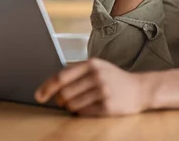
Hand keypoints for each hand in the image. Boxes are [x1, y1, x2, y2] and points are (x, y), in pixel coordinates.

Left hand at [35, 58, 149, 116]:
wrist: (140, 89)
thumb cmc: (114, 78)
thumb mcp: (97, 67)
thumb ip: (76, 71)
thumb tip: (50, 85)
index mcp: (92, 64)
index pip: (61, 76)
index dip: (47, 87)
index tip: (38, 96)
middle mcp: (97, 76)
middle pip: (64, 93)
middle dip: (60, 100)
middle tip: (64, 101)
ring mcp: (103, 91)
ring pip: (72, 105)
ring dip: (71, 107)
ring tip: (80, 103)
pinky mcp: (107, 106)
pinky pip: (83, 113)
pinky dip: (81, 112)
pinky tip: (88, 107)